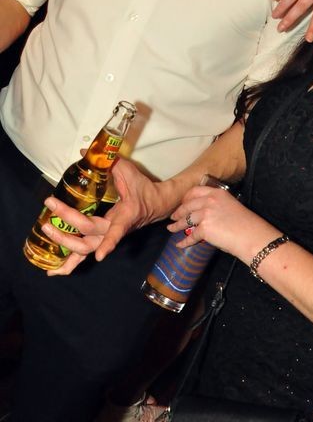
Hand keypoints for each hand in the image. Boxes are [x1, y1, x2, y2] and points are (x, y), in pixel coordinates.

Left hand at [42, 159, 168, 274]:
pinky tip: (55, 271)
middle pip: (89, 237)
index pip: (117, 231)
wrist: (156, 204)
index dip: (109, 242)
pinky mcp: (102, 239)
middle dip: (67, 232)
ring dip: (65, 248)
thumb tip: (83, 152)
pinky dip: (70, 264)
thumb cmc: (143, 188)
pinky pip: (84, 255)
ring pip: (85, 249)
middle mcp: (115, 230)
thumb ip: (109, 162)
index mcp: (125, 216)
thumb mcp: (130, 172)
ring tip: (46, 236)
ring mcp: (107, 237)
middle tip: (48, 216)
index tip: (101, 255)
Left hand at [170, 186, 277, 263]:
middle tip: (173, 216)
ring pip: (185, 220)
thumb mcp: (231, 206)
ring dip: (176, 226)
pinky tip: (180, 244)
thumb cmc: (245, 223)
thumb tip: (206, 214)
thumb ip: (217, 206)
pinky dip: (184, 242)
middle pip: (187, 205)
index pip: (196, 191)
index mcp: (217, 193)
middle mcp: (209, 201)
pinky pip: (190, 236)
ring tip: (171, 229)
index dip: (186, 198)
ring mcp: (206, 214)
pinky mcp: (204, 229)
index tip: (182, 203)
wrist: (250, 235)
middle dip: (178, 212)